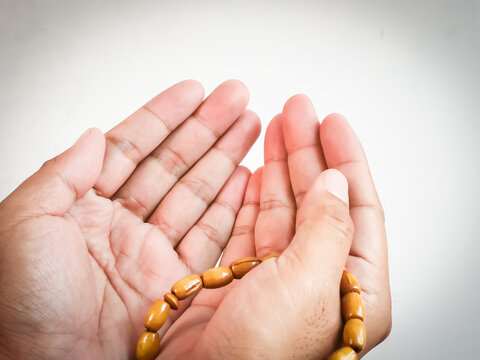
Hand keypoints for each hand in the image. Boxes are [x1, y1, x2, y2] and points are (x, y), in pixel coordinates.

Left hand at [0, 80, 260, 358]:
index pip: (131, 148)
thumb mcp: (25, 226)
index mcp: (84, 207)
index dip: (164, 116)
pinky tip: (245, 176)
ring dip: (225, 157)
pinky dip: (231, 204)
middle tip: (236, 97)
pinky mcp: (178, 281)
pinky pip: (210, 233)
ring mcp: (153, 252)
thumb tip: (96, 135)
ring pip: (197, 192)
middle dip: (207, 127)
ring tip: (250, 125)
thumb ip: (61, 174)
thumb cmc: (26, 308)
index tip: (194, 91)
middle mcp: (122, 225)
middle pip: (173, 164)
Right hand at [158, 96, 390, 358]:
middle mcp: (319, 281)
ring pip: (285, 209)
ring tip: (275, 126)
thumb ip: (327, 227)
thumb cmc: (258, 355)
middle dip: (309, 153)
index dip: (347, 161)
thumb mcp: (307, 284)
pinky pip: (254, 226)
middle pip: (320, 202)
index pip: (359, 209)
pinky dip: (253, 196)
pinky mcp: (245, 276)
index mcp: (354, 289)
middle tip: (298, 111)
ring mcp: (280, 277)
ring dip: (280, 167)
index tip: (333, 122)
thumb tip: (335, 181)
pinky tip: (253, 168)